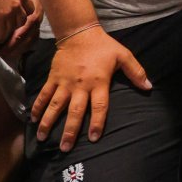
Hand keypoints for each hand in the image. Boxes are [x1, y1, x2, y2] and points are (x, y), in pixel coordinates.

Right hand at [32, 26, 152, 151]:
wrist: (79, 33)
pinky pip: (44, 94)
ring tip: (42, 138)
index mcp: (99, 82)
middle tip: (66, 148)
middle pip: (75, 111)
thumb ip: (136, 72)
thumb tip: (149, 87)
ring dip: (48, 122)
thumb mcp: (123, 56)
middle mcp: (80, 86)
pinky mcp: (53, 78)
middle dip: (70, 131)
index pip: (99, 106)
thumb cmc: (103, 46)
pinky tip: (33, 119)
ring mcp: (65, 83)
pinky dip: (38, 106)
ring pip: (55, 106)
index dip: (97, 123)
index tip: (94, 138)